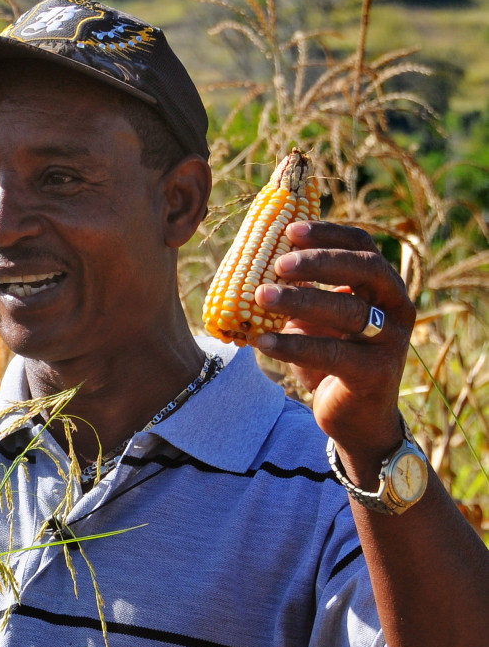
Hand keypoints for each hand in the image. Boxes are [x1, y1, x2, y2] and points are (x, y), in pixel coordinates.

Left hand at [252, 221, 415, 468]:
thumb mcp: (313, 317)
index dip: (329, 234)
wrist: (353, 416)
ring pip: (349, 311)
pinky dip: (295, 345)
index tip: (290, 230)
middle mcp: (396, 307)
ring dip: (301, 300)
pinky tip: (263, 342)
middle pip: (366, 269)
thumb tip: (250, 258)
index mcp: (382, 285)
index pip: (363, 245)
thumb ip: (299, 289)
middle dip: (320, 261)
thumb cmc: (330, 356)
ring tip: (260, 295)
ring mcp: (390, 340)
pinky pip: (334, 354)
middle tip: (279, 263)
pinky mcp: (376, 373)